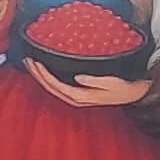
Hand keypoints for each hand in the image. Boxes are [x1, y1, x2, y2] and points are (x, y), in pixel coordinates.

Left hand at [27, 67, 153, 107]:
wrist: (132, 95)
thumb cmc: (123, 87)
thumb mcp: (111, 82)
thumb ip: (94, 80)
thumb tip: (78, 77)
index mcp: (81, 96)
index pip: (56, 85)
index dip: (43, 74)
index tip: (36, 62)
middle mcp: (75, 99)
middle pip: (49, 87)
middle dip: (37, 74)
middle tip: (28, 60)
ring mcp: (75, 97)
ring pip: (51, 88)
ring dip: (40, 76)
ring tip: (31, 64)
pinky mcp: (77, 94)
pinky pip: (57, 86)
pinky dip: (48, 78)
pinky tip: (44, 71)